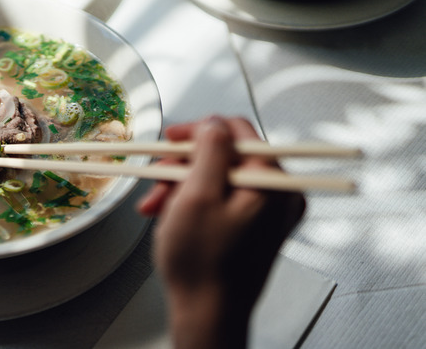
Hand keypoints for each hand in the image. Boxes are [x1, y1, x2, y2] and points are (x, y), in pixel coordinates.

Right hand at [138, 116, 304, 348]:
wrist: (207, 314)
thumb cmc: (202, 264)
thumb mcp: (197, 196)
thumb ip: (209, 150)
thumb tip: (215, 122)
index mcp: (273, 183)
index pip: (237, 131)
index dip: (197, 131)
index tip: (170, 140)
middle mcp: (279, 194)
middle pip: (225, 155)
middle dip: (184, 166)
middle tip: (157, 182)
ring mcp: (268, 212)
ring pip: (219, 177)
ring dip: (182, 185)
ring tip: (156, 206)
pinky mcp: (255, 226)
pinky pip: (223, 198)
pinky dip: (194, 201)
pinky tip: (170, 214)